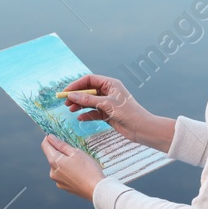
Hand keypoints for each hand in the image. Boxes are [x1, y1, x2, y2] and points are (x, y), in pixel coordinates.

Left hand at [41, 135, 104, 199]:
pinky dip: (68, 171)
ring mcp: (57, 180)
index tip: (55, 135)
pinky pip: (63, 175)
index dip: (49, 139)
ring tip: (79, 164)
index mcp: (54, 161)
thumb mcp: (76, 152)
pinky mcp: (63, 186)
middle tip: (74, 151)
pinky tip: (79, 172)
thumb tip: (50, 138)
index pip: (45, 146)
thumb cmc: (89, 170)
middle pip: (52, 156)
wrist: (97, 190)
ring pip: (58, 166)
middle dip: (60, 152)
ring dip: (64, 162)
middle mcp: (52, 171)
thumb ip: (61, 145)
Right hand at [58, 74, 174, 151]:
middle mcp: (108, 92)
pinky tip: (80, 118)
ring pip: (89, 102)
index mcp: (110, 84)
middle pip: (88, 91)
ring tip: (70, 110)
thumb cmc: (129, 113)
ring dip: (79, 105)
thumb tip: (72, 96)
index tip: (66, 92)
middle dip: (76, 96)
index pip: (89, 80)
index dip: (76, 85)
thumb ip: (88, 100)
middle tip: (66, 102)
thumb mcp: (106, 105)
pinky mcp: (108, 113)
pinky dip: (86, 114)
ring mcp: (108, 103)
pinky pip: (93, 112)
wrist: (141, 128)